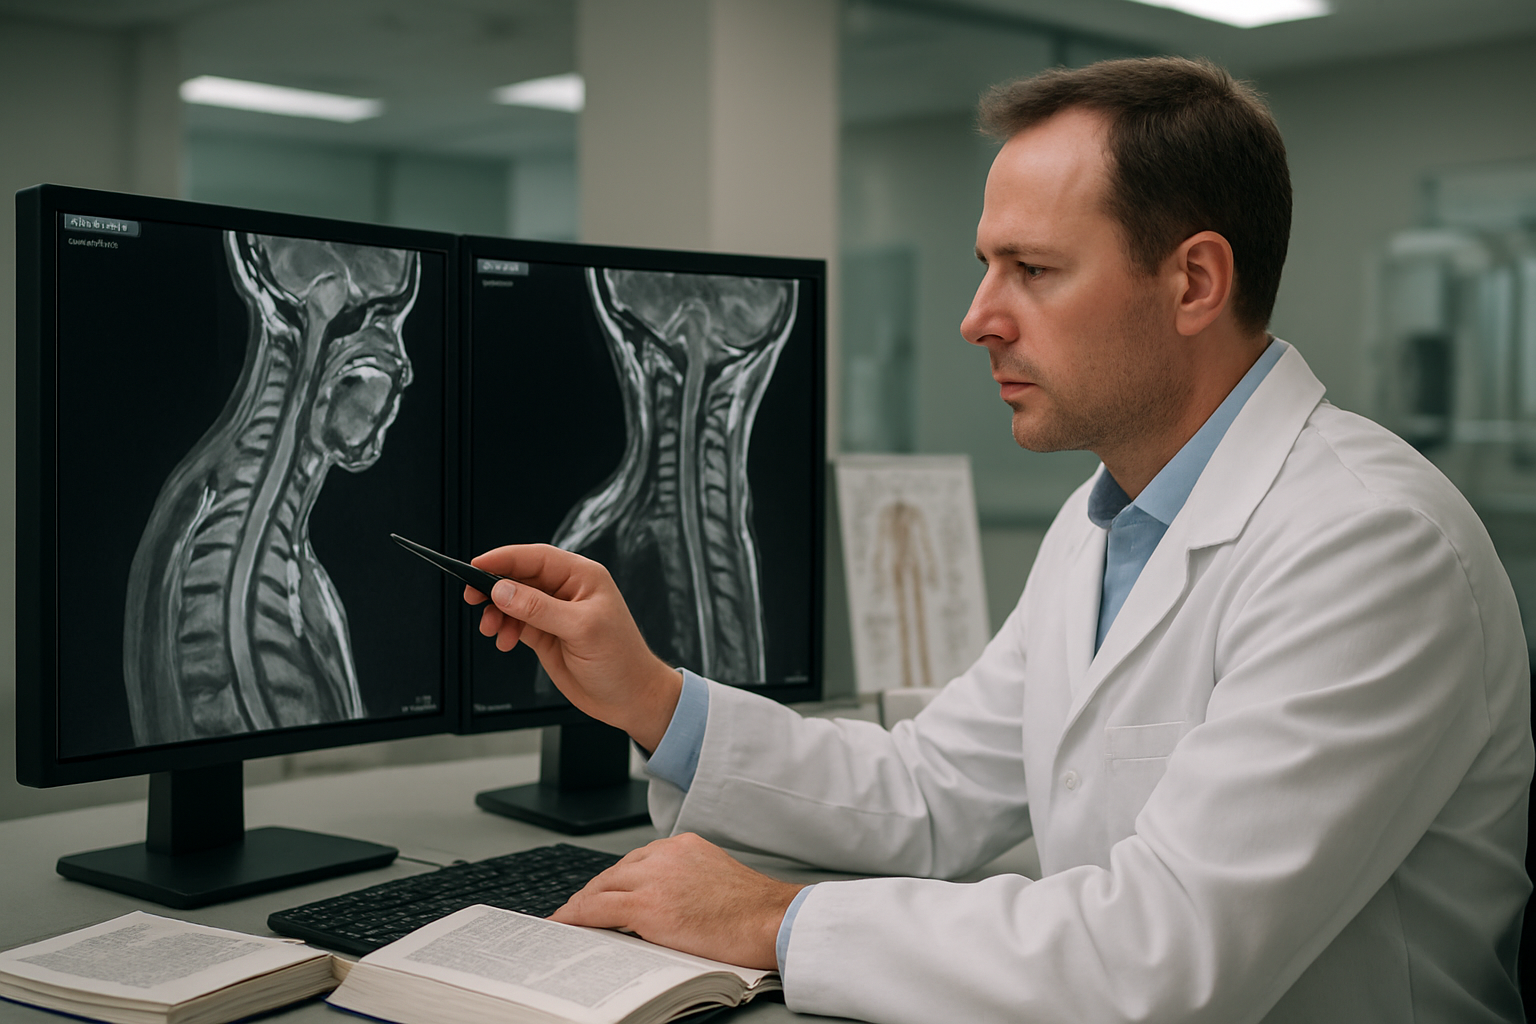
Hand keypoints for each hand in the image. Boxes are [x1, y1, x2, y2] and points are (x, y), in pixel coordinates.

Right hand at [466, 544, 680, 750]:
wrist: (630, 698)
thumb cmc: (621, 660)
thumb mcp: (581, 629)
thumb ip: (539, 608)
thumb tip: (503, 590)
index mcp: (582, 577)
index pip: (536, 557)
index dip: (504, 558)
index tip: (477, 565)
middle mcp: (567, 591)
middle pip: (520, 577)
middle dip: (494, 586)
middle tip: (472, 597)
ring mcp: (555, 613)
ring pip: (514, 601)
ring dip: (497, 612)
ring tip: (491, 628)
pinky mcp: (547, 634)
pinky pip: (516, 623)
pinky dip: (505, 629)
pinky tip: (504, 640)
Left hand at [551, 833, 803, 970]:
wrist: (773, 921)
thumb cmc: (754, 911)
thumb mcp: (714, 881)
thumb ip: (683, 881)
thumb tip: (659, 904)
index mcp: (682, 846)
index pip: (633, 862)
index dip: (611, 882)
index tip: (598, 895)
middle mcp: (665, 854)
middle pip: (613, 872)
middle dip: (592, 894)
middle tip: (574, 911)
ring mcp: (655, 878)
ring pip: (600, 888)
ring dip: (579, 906)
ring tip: (566, 922)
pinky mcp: (648, 906)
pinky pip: (597, 909)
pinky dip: (575, 917)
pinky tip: (565, 926)